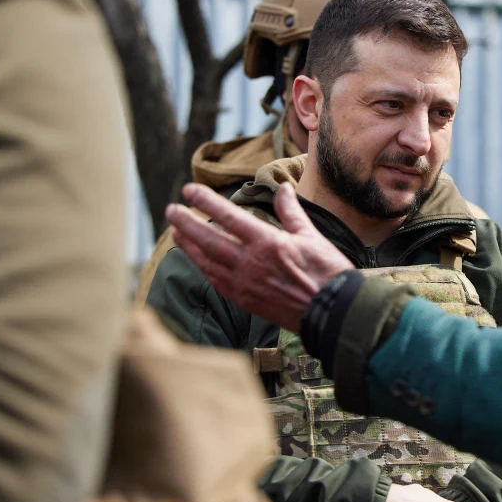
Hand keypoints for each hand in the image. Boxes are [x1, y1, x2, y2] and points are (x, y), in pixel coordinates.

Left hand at [166, 183, 353, 332]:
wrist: (330, 312)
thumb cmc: (325, 272)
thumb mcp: (310, 235)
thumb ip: (290, 211)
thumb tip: (282, 188)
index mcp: (266, 242)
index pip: (228, 216)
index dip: (206, 201)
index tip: (188, 190)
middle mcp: (249, 263)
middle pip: (208, 239)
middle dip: (186, 223)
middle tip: (171, 210)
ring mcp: (244, 284)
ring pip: (207, 261)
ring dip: (189, 246)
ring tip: (175, 233)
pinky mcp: (244, 300)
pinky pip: (216, 281)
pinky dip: (203, 268)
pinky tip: (197, 260)